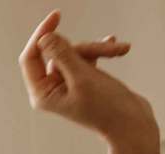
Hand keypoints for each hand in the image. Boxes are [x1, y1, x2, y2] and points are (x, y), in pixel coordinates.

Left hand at [19, 9, 158, 147]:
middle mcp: (51, 90)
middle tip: (108, 47)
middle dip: (84, 48)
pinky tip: (117, 48)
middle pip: (58, 53)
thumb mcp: (84, 78)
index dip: (41, 35)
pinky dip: (101, 53)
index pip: (31, 57)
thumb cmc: (108, 108)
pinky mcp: (83, 81)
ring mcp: (67, 85)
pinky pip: (86, 59)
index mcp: (42, 94)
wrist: (134, 125)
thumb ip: (63, 56)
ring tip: (121, 50)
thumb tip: (44, 38)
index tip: (56, 16)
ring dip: (98, 50)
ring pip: (76, 54)